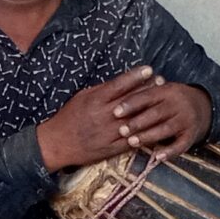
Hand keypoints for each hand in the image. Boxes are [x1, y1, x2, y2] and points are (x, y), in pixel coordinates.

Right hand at [37, 65, 178, 170]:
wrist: (57, 144)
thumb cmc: (68, 118)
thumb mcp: (81, 98)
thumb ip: (101, 91)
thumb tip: (120, 82)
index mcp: (95, 101)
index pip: (119, 86)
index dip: (135, 77)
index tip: (149, 69)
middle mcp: (103, 116)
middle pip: (131, 101)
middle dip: (148, 90)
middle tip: (162, 82)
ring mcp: (108, 133)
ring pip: (134, 121)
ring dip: (150, 111)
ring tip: (162, 103)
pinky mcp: (111, 148)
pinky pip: (132, 140)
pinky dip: (145, 133)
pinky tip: (156, 126)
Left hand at [108, 78, 212, 164]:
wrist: (202, 107)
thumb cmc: (170, 100)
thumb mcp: (160, 91)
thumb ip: (143, 94)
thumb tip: (115, 98)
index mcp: (168, 91)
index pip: (148, 96)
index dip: (131, 104)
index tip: (115, 112)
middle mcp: (179, 104)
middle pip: (157, 113)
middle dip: (138, 122)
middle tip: (121, 130)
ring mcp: (187, 120)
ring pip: (166, 129)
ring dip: (149, 136)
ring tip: (132, 142)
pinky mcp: (192, 135)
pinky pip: (181, 144)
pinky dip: (170, 151)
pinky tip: (157, 157)